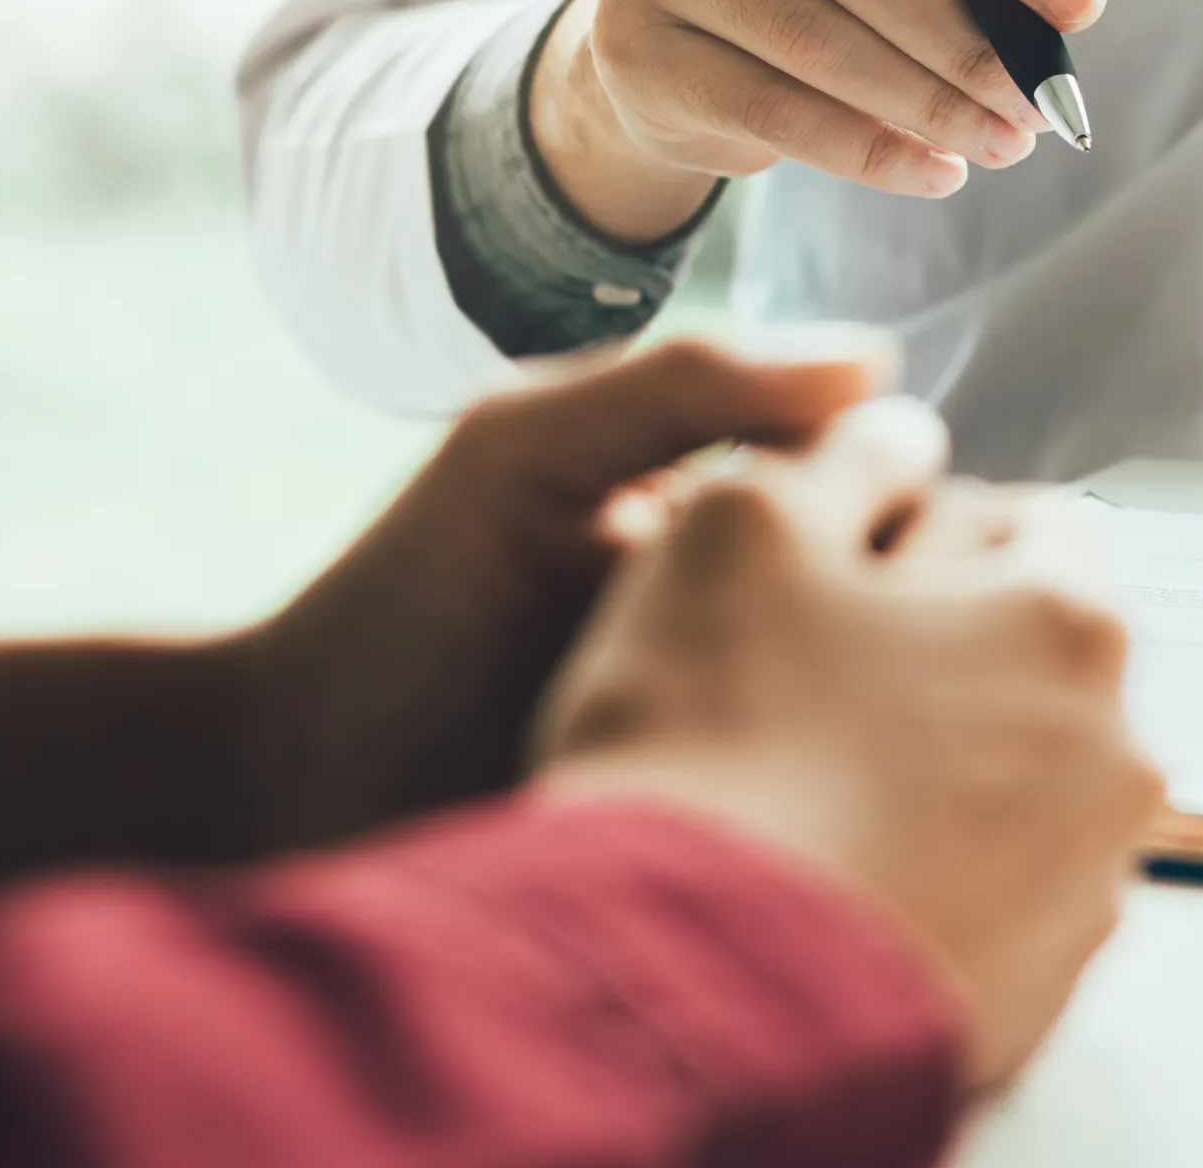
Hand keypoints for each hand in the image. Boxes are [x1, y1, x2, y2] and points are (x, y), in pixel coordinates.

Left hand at [0, 333, 898, 920]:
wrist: (285, 779)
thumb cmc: (405, 596)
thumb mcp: (528, 451)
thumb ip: (687, 385)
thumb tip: (880, 363)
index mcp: (746, 523)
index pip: (892, 493)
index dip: (907, 503)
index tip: (880, 530)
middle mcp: (769, 628)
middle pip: (910, 610)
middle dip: (917, 628)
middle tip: (891, 656)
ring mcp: (756, 739)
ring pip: (885, 720)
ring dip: (883, 730)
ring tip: (824, 739)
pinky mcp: (736, 839)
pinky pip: (826, 820)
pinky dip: (832, 812)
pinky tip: (785, 813)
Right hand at [531, 0, 1105, 240]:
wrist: (682, 16)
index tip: (1080, 5)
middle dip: (969, 44)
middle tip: (1038, 104)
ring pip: (814, 42)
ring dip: (928, 106)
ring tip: (1001, 142)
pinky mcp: (627, 39)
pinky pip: (771, 111)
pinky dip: (870, 152)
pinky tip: (935, 171)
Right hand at [535, 400, 1162, 1090]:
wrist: (688, 1001)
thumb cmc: (712, 747)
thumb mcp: (738, 527)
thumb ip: (834, 454)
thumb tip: (891, 426)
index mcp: (1067, 621)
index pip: (1030, 524)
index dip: (918, 529)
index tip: (830, 570)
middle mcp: (1113, 757)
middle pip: (1026, 659)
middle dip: (934, 653)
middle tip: (799, 680)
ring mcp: (1082, 889)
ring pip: (1007, 784)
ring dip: (928, 770)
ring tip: (799, 792)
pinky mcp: (1033, 998)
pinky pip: (985, 901)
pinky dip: (921, 878)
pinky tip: (820, 881)